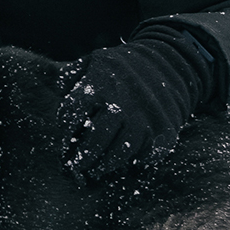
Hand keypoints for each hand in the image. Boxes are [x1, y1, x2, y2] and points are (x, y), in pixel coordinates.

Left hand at [60, 24, 213, 180]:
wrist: (171, 64)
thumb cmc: (124, 67)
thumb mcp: (96, 60)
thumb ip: (72, 74)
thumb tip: (57, 89)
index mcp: (101, 84)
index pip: (73, 114)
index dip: (66, 130)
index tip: (66, 140)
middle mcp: (123, 103)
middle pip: (95, 141)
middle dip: (82, 159)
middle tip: (77, 167)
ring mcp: (145, 119)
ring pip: (119, 154)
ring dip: (104, 166)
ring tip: (96, 169)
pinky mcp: (164, 131)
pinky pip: (145, 157)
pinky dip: (134, 163)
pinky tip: (125, 162)